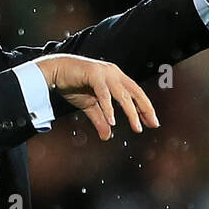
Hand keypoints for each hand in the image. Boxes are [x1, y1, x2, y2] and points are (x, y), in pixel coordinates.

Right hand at [34, 53, 158, 140]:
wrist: (56, 72)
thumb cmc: (74, 85)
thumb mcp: (90, 106)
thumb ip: (100, 120)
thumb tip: (107, 136)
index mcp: (116, 78)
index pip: (135, 94)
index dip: (144, 108)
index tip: (152, 123)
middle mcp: (114, 74)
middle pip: (135, 92)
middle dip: (145, 109)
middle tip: (153, 124)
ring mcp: (105, 73)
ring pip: (122, 94)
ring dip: (130, 112)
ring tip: (136, 127)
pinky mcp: (93, 74)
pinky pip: (104, 93)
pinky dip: (109, 107)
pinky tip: (112, 121)